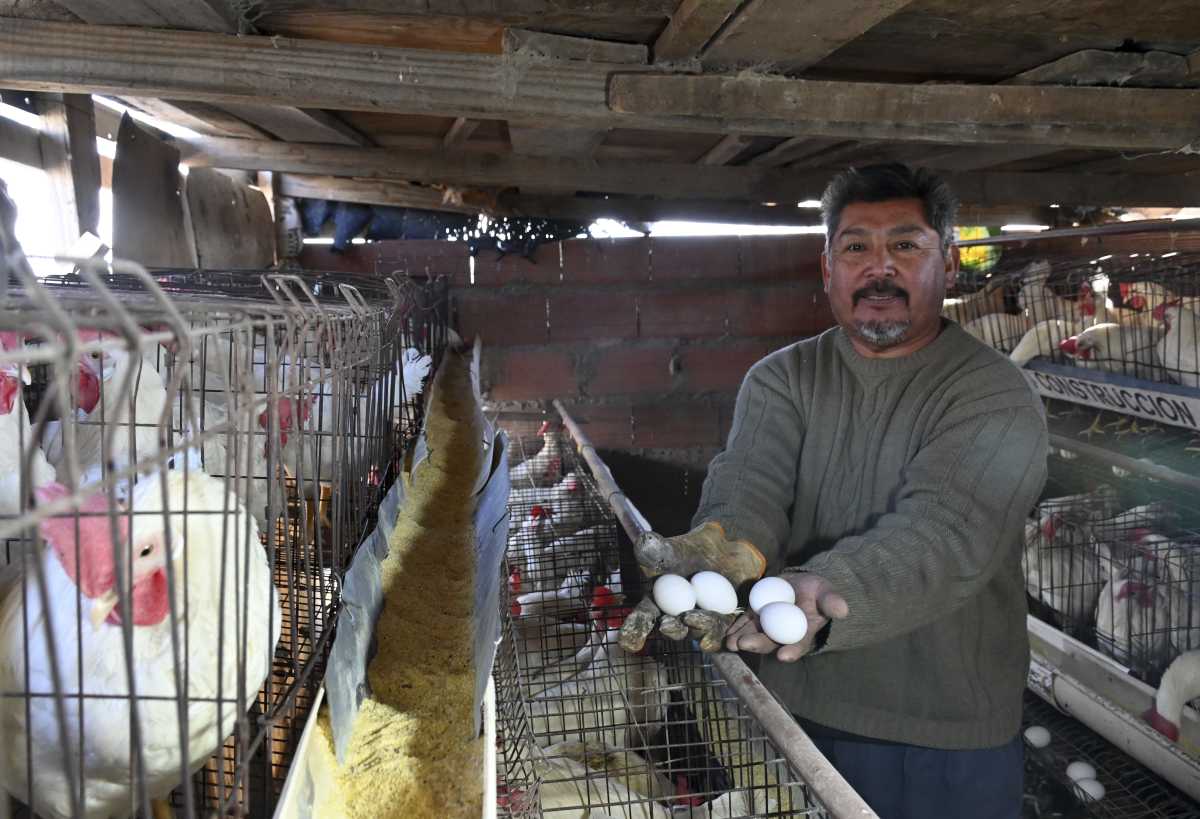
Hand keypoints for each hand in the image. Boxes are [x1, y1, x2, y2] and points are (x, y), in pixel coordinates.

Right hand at [617, 522, 765, 652]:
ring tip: (690, 618)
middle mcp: (676, 619)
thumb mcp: (672, 549)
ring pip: (695, 631)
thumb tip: (644, 541)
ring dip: (694, 628)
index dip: (635, 630)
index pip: (643, 619)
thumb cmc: (688, 551)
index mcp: (656, 604)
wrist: (722, 550)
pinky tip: (712, 638)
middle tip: (666, 625)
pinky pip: (718, 632)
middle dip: (668, 630)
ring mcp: (699, 624)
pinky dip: (714, 636)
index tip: (628, 643)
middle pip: (670, 629)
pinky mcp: (722, 623)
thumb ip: (657, 549)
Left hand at [724, 572, 848, 661]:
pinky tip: (726, 632)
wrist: (802, 585)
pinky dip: (735, 627)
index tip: (784, 655)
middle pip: (770, 641)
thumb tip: (843, 610)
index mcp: (803, 632)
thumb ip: (831, 602)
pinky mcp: (755, 616)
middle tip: (745, 644)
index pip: (798, 644)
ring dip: (741, 638)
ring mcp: (767, 625)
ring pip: (754, 634)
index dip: (792, 650)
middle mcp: (783, 633)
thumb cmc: (818, 593)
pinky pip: (743, 623)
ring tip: (731, 643)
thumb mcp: (827, 594)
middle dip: (758, 644)